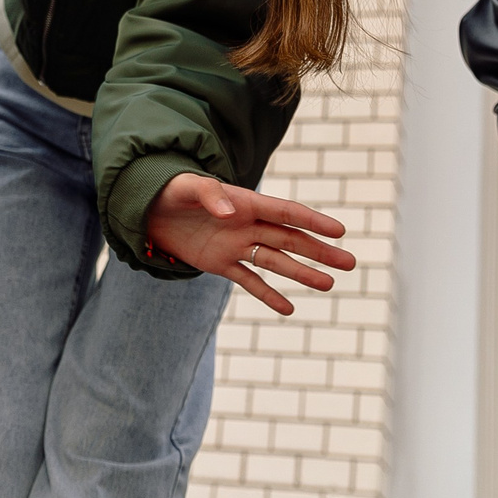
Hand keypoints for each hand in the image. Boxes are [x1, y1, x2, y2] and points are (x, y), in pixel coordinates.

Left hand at [143, 173, 357, 316]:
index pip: (285, 212)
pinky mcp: (221, 263)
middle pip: (290, 240)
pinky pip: (249, 280)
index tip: (340, 231)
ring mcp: (236, 245)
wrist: (147, 209)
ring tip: (329, 285)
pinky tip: (288, 309)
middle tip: (350, 263)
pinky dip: (268, 294)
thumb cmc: (170, 190)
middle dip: (320, 251)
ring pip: (276, 261)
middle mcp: (247, 225)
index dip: (313, 221)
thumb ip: (209, 195)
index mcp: (244, 202)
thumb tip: (229, 213)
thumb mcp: (186, 188)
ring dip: (302, 273)